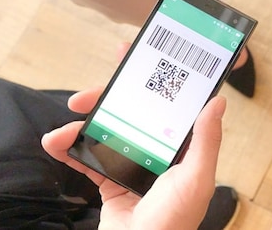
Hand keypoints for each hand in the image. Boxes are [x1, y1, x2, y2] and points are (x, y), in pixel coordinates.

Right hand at [41, 89, 225, 229]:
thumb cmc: (175, 221)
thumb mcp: (196, 178)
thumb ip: (206, 140)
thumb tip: (217, 102)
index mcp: (182, 146)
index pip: (170, 104)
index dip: (155, 79)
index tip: (136, 57)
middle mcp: (158, 150)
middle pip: (131, 113)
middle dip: (106, 100)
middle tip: (84, 96)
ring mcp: (132, 164)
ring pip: (105, 132)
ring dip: (81, 126)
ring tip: (62, 129)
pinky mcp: (110, 181)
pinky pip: (87, 158)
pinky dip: (69, 150)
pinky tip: (55, 142)